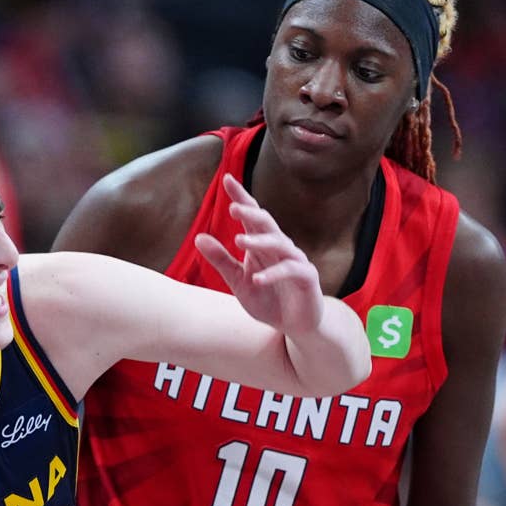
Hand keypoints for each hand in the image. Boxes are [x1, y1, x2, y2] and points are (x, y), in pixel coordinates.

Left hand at [194, 174, 325, 338]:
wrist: (295, 326)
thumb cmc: (268, 300)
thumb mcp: (238, 281)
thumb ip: (221, 260)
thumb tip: (198, 238)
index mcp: (263, 244)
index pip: (252, 215)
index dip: (241, 197)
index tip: (226, 179)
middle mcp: (280, 247)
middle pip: (266, 223)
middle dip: (250, 214)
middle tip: (233, 208)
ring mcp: (295, 260)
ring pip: (279, 244)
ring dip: (260, 242)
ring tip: (240, 242)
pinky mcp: (306, 278)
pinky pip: (290, 271)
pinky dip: (273, 274)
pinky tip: (257, 279)